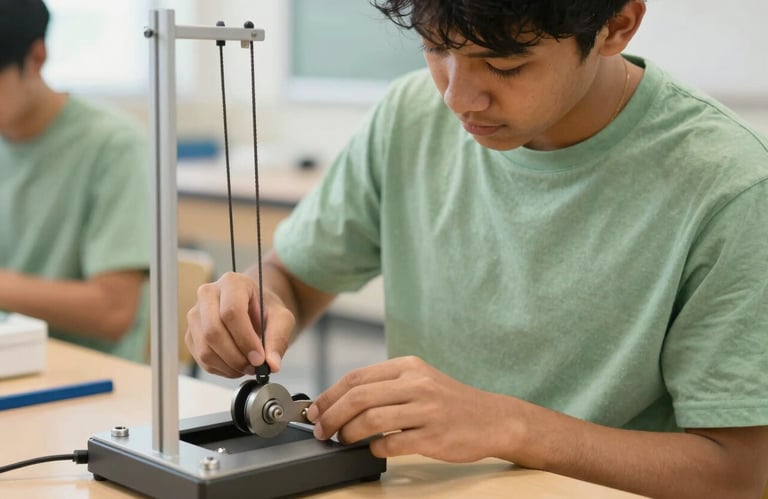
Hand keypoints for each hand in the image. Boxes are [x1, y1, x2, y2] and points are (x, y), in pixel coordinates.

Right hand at [185, 271, 294, 377]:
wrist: (254, 308)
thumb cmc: (266, 309)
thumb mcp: (282, 319)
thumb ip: (278, 339)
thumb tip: (272, 365)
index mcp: (232, 283)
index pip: (231, 311)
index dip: (245, 339)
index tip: (259, 358)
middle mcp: (208, 294)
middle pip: (213, 331)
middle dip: (236, 356)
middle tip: (254, 366)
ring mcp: (195, 315)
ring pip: (205, 349)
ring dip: (229, 366)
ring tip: (247, 366)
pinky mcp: (191, 334)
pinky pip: (201, 358)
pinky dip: (221, 368)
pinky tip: (236, 365)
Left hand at [306, 356, 516, 462]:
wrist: (494, 418)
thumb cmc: (450, 402)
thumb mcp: (420, 380)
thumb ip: (386, 386)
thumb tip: (341, 402)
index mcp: (408, 366)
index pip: (357, 377)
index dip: (329, 395)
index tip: (314, 410)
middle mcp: (417, 383)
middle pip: (359, 397)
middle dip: (331, 416)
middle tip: (320, 430)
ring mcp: (427, 409)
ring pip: (371, 419)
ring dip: (348, 433)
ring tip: (342, 440)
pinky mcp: (434, 435)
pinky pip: (392, 442)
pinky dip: (375, 447)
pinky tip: (373, 448)